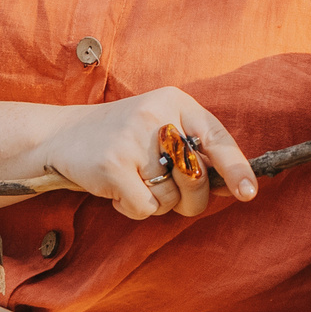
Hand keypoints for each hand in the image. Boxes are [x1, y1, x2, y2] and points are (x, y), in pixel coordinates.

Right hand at [31, 88, 256, 219]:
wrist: (62, 136)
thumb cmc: (122, 139)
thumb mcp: (160, 128)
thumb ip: (194, 150)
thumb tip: (232, 185)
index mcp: (176, 102)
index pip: (217, 138)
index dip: (236, 168)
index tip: (248, 192)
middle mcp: (157, 116)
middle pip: (196, 177)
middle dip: (189, 198)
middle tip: (166, 190)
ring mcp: (133, 139)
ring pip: (170, 198)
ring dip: (155, 202)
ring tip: (132, 180)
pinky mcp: (113, 165)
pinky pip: (146, 208)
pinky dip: (133, 209)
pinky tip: (117, 190)